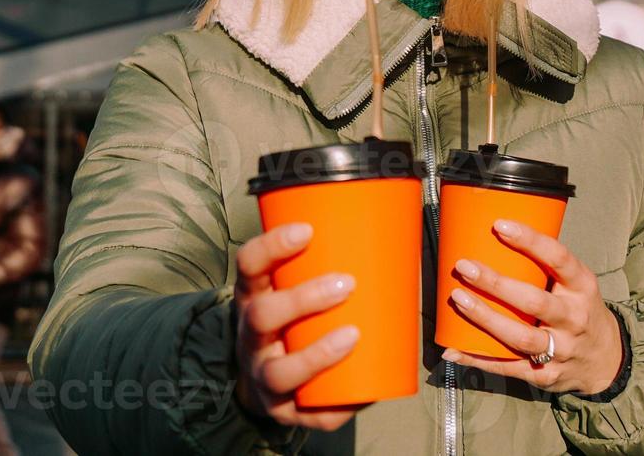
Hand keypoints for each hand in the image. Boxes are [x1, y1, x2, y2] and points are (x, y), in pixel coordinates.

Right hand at [233, 223, 366, 430]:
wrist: (265, 379)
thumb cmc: (293, 321)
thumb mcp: (292, 288)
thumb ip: (328, 265)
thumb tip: (394, 233)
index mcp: (253, 297)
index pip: (249, 265)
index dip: (272, 246)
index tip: (307, 230)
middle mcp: (250, 336)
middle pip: (262, 315)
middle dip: (303, 299)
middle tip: (345, 284)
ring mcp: (262, 376)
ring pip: (279, 371)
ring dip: (316, 355)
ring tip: (352, 335)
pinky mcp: (283, 410)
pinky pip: (306, 412)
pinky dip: (335, 406)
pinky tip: (361, 396)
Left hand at [440, 218, 624, 395]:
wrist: (606, 360)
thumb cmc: (579, 310)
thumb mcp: (576, 285)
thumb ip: (545, 267)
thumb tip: (494, 240)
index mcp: (582, 287)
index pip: (559, 259)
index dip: (530, 241)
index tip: (499, 226)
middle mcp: (574, 318)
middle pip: (533, 301)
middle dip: (496, 283)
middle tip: (464, 267)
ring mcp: (561, 349)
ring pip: (519, 336)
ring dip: (485, 318)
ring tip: (458, 300)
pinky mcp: (545, 374)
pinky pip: (507, 366)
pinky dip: (478, 359)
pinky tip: (453, 349)